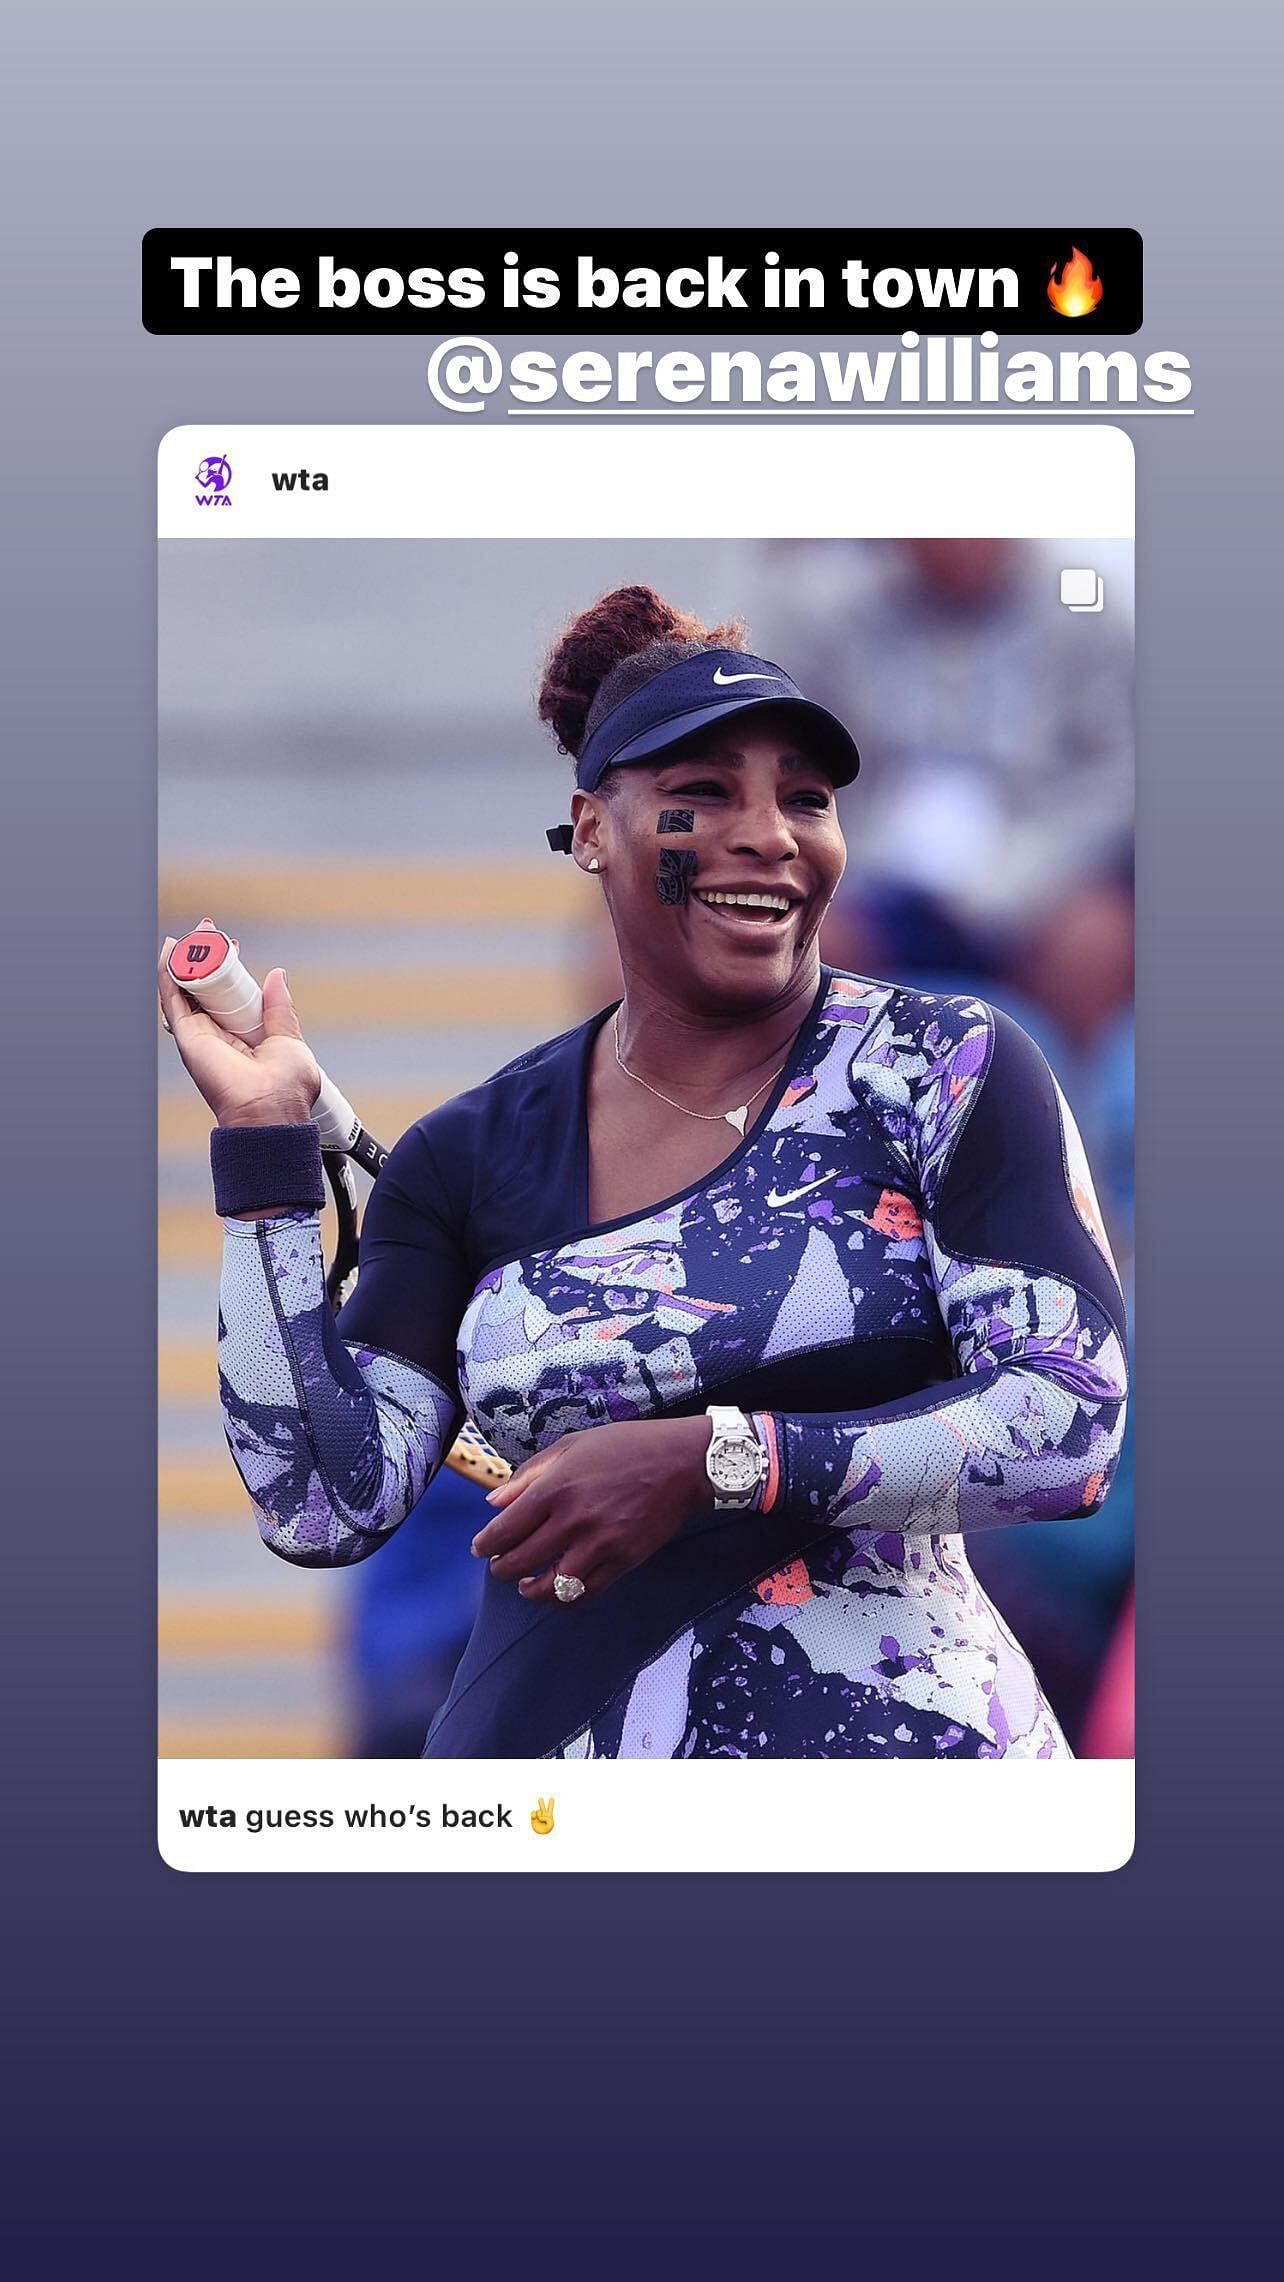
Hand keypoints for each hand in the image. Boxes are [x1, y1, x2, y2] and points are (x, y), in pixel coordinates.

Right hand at [158, 924, 320, 1127]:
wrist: (270, 1109)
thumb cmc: (286, 1087)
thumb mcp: (289, 1038)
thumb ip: (279, 1008)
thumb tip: (277, 976)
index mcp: (244, 1035)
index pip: (229, 994)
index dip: (229, 968)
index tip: (234, 948)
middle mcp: (219, 1034)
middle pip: (205, 988)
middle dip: (206, 958)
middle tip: (211, 932)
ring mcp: (201, 1034)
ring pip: (186, 989)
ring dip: (189, 960)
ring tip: (195, 934)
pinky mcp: (188, 1036)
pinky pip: (173, 999)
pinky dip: (169, 973)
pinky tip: (171, 951)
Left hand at [469, 1415, 712, 1604]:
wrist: (683, 1463)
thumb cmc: (626, 1446)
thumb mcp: (572, 1446)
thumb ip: (529, 1475)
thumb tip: (494, 1502)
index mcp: (556, 1488)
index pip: (505, 1529)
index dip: (486, 1544)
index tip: (479, 1548)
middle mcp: (573, 1520)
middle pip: (521, 1561)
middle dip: (501, 1568)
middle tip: (498, 1566)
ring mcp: (599, 1545)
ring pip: (550, 1586)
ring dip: (530, 1590)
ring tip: (525, 1585)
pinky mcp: (623, 1562)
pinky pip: (585, 1594)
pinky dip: (564, 1599)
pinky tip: (557, 1591)